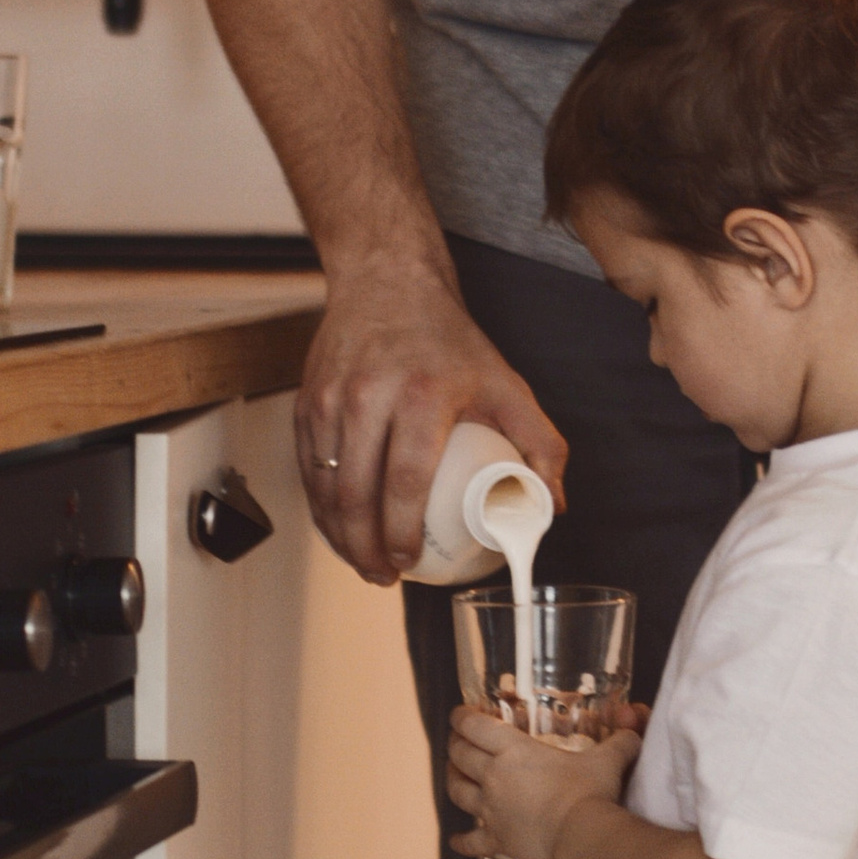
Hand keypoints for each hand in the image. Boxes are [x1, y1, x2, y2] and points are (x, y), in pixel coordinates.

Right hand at [298, 250, 567, 584]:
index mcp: (421, 393)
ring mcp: (329, 399)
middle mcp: (367, 395)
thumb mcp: (506, 384)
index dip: (402, 530)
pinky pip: (308, 469)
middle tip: (383, 575)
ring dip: (338, 535)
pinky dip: (320, 507)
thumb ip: (539, 443)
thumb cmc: (449, 340)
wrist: (387, 282)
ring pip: (324, 487)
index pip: (406, 479)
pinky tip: (339, 528)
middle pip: (356, 492)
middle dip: (364, 547)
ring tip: (362, 562)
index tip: (409, 562)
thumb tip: (551, 504)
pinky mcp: (305, 402)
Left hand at [446, 700, 640, 858]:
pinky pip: (471, 841)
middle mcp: (494, 777)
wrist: (582, 838)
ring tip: (453, 776)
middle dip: (455, 746)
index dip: (462, 717)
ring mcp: (491, 811)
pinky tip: (455, 841)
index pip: (474, 726)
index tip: (460, 714)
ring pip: (457, 792)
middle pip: (460, 756)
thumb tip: (634, 733)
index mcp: (513, 751)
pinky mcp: (497, 840)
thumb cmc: (590, 793)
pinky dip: (461, 841)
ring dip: (452, 781)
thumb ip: (620, 742)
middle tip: (458, 742)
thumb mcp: (607, 760)